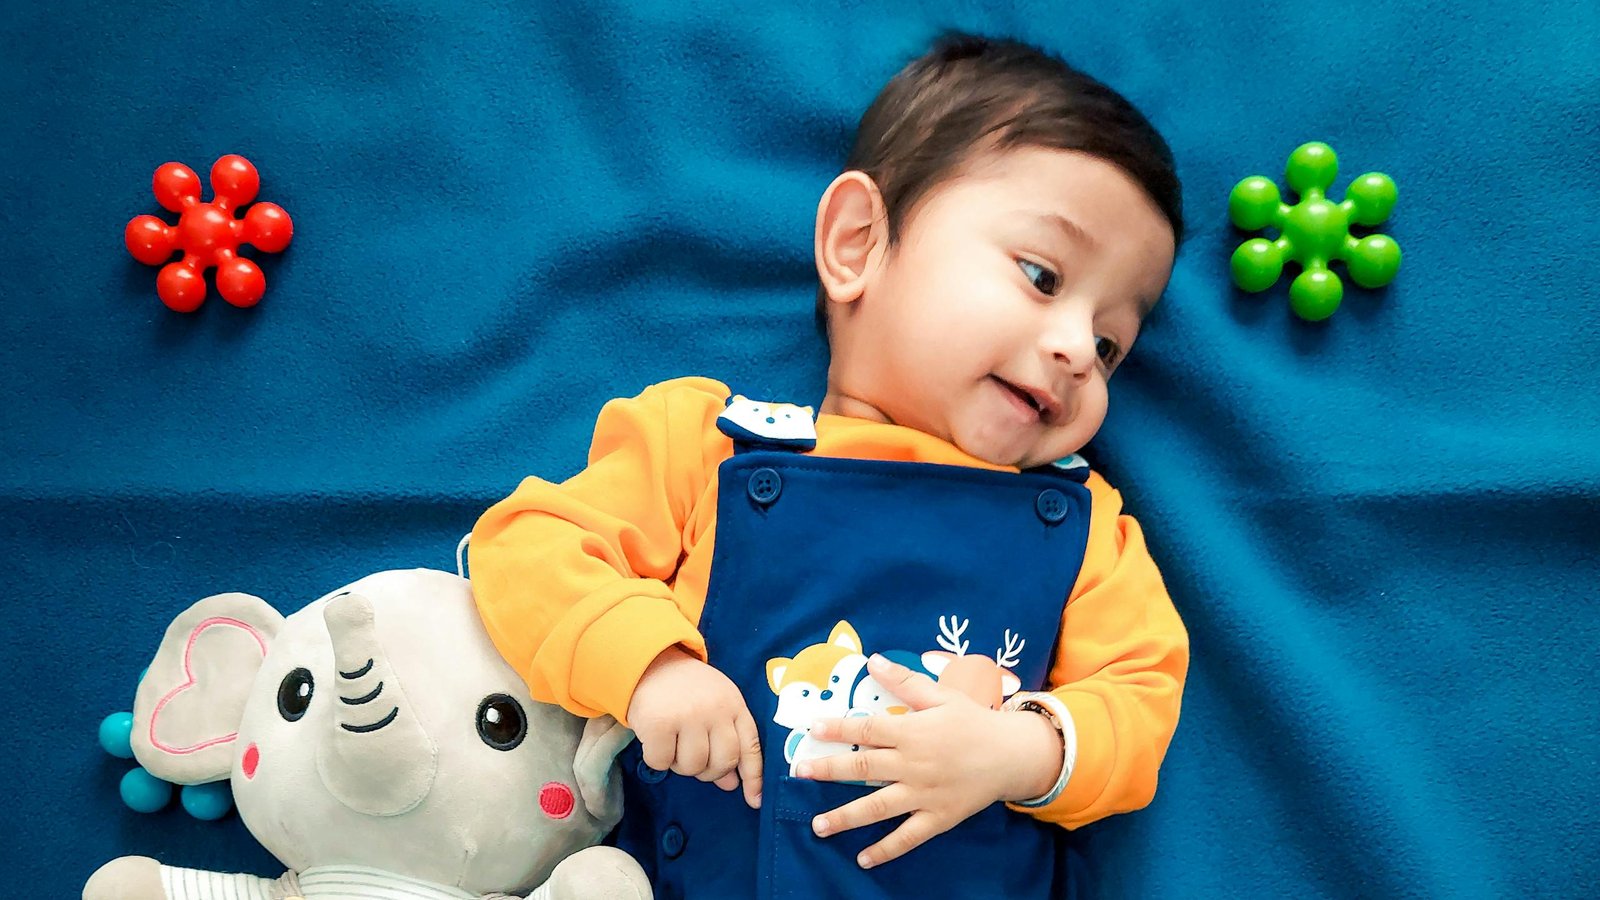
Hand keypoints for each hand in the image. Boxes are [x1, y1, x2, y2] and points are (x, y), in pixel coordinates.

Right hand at [626, 646, 762, 808]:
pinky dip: (657, 759)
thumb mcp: (715, 707)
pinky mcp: (660, 723)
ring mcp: (689, 716)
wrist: (650, 662)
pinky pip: (662, 762)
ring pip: (692, 767)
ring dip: (680, 765)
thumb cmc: (687, 690)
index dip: (754, 777)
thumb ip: (726, 742)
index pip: (751, 746)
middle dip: (708, 771)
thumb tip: (731, 784)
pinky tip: (656, 740)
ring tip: (674, 743)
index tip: (754, 801)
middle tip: (693, 756)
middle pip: (722, 763)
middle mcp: (716, 710)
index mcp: (734, 705)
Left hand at [796, 654, 1061, 867]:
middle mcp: (913, 764)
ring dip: (846, 817)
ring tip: (818, 826)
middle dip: (829, 771)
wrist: (1012, 755)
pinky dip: (885, 849)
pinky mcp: (937, 817)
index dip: (839, 729)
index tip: (813, 729)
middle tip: (800, 774)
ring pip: (878, 807)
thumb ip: (905, 681)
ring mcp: (924, 794)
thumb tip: (873, 660)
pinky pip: (908, 837)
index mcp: (912, 732)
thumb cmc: (973, 721)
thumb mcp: (941, 695)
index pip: (867, 730)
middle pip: (864, 769)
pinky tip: (863, 859)